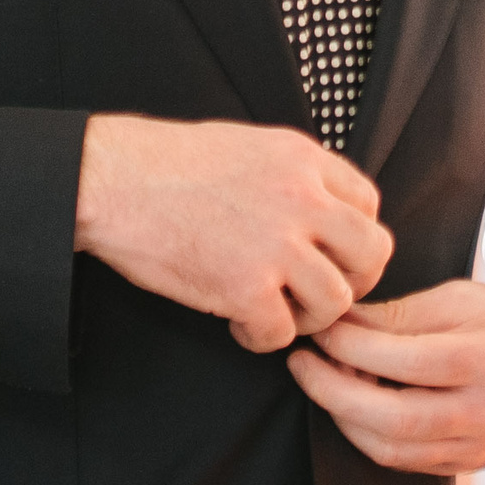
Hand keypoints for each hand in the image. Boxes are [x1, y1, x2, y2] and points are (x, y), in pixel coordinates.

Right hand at [74, 114, 390, 352]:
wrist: (111, 178)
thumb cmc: (168, 163)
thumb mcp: (251, 146)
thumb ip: (295, 174)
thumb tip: (324, 211)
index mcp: (304, 159)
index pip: (369, 204)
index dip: (352, 238)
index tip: (328, 254)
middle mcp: (303, 198)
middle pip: (372, 253)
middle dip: (352, 280)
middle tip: (318, 293)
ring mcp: (277, 244)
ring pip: (336, 300)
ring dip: (309, 317)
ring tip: (277, 311)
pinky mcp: (244, 286)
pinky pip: (282, 333)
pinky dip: (263, 337)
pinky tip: (239, 325)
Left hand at [288, 279, 484, 473]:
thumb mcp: (468, 299)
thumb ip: (403, 315)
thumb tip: (343, 324)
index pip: (395, 356)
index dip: (344, 342)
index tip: (319, 327)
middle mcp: (483, 411)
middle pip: (385, 416)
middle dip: (329, 389)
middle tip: (301, 363)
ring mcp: (478, 446)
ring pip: (389, 448)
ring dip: (345, 417)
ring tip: (327, 382)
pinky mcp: (471, 465)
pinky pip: (405, 462)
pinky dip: (371, 437)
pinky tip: (358, 408)